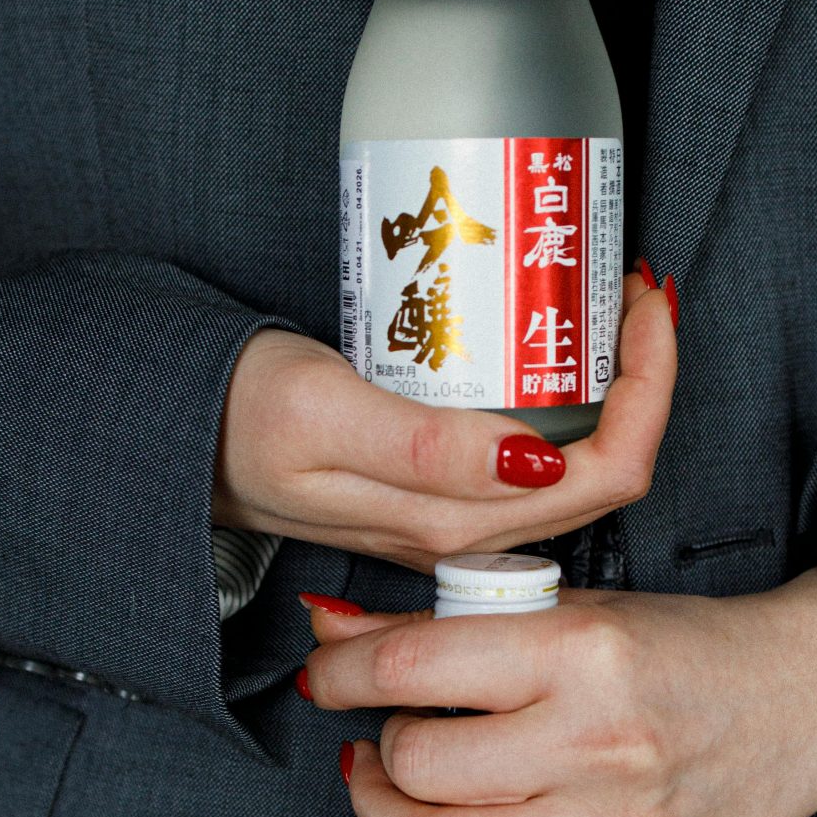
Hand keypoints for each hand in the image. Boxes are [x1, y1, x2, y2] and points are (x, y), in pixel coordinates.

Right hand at [212, 271, 677, 573]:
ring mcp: (446, 517)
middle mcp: (462, 530)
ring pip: (569, 468)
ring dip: (603, 388)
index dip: (650, 387)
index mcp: (455, 519)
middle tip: (627, 286)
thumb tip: (539, 460)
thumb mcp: (323, 416)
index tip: (641, 302)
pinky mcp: (425, 495)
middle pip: (605, 472)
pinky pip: (523, 460)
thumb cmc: (230, 419)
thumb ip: (428, 448)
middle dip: (641, 377)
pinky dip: (555, 398)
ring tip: (594, 305)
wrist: (166, 441)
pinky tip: (537, 347)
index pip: (609, 471)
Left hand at [301, 567, 816, 816]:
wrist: (809, 698)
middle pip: (421, 765)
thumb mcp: (570, 606)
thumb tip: (332, 626)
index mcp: (579, 650)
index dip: (342, 673)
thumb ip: (447, 620)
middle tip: (379, 730)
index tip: (326, 673)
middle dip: (374, 748)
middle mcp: (594, 742)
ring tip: (390, 789)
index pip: (415, 667)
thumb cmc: (691, 648)